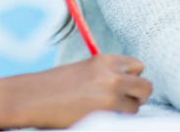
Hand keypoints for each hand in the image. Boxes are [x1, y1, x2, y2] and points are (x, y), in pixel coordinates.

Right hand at [0, 54, 152, 128]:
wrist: (33, 98)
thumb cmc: (54, 85)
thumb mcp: (84, 69)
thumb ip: (107, 73)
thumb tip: (127, 82)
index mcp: (106, 60)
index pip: (138, 66)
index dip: (132, 77)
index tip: (124, 85)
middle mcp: (113, 75)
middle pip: (146, 86)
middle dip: (137, 95)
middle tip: (123, 100)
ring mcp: (111, 96)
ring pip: (136, 107)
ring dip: (126, 110)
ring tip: (106, 110)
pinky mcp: (106, 114)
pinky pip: (124, 119)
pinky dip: (116, 119)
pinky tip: (100, 116)